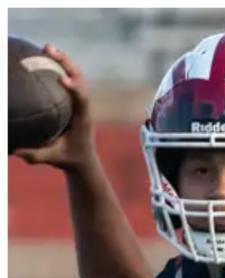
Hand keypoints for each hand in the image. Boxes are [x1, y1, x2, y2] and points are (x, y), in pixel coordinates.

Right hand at [13, 45, 98, 170]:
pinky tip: (41, 57)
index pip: (82, 101)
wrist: (84, 160)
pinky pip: (67, 80)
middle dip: (67, 64)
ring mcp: (80, 103)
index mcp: (83, 120)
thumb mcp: (54, 159)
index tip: (63, 79)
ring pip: (76, 76)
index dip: (75, 88)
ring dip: (63, 61)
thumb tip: (17, 152)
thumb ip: (37, 156)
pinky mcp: (74, 101)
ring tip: (46, 46)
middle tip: (50, 50)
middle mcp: (84, 107)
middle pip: (80, 80)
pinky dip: (57, 68)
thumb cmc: (69, 159)